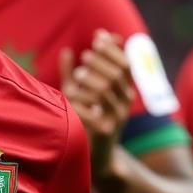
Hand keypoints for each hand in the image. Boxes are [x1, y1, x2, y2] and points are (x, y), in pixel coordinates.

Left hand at [59, 31, 134, 178]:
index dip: (113, 49)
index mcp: (123, 90)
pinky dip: (81, 102)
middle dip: (102, 61)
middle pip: (117, 75)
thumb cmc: (85, 120)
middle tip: (85, 55)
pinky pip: (94, 112)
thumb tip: (67, 51)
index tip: (98, 36)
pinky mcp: (104, 131)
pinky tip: (70, 96)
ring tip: (77, 74)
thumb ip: (73, 75)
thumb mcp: (79, 94)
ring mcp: (116, 117)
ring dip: (92, 79)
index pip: (125, 64)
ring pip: (107, 92)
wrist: (94, 156)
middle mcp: (124, 102)